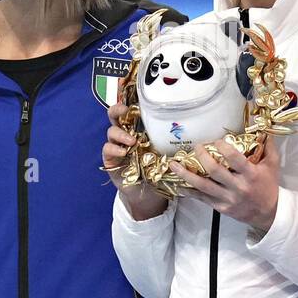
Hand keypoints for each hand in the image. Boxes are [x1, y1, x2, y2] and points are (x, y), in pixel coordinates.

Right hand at [102, 102, 167, 220]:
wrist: (148, 194)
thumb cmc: (158, 170)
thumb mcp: (167, 152)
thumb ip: (171, 140)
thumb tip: (191, 128)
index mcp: (138, 129)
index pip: (131, 112)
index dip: (131, 104)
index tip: (136, 103)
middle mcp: (125, 134)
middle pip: (114, 115)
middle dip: (117, 110)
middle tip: (125, 111)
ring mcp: (116, 146)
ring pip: (111, 131)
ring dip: (121, 134)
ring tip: (132, 142)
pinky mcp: (110, 159)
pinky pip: (107, 148)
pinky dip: (114, 148)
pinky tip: (124, 153)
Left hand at [169, 137, 281, 232]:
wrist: (269, 213)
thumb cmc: (269, 186)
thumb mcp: (273, 165)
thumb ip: (268, 145)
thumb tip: (262, 126)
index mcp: (251, 175)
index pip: (235, 159)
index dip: (224, 148)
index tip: (216, 140)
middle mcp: (238, 187)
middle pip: (215, 171)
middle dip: (202, 157)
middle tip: (196, 147)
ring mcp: (228, 198)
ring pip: (203, 186)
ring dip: (186, 174)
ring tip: (173, 164)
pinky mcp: (221, 208)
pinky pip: (202, 198)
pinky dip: (189, 191)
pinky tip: (178, 184)